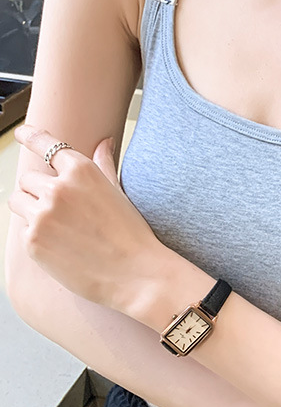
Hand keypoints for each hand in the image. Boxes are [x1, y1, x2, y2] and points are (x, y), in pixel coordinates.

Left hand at [8, 124, 162, 312]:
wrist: (136, 274)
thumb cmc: (132, 234)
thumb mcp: (119, 193)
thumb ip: (104, 164)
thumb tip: (104, 142)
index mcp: (82, 171)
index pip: (46, 144)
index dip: (30, 136)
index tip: (20, 132)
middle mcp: (58, 188)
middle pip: (27, 179)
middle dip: (38, 192)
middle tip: (62, 212)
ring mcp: (42, 214)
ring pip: (17, 201)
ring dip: (30, 210)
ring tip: (58, 228)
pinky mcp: (32, 241)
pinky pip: (23, 229)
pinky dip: (37, 236)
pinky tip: (62, 247)